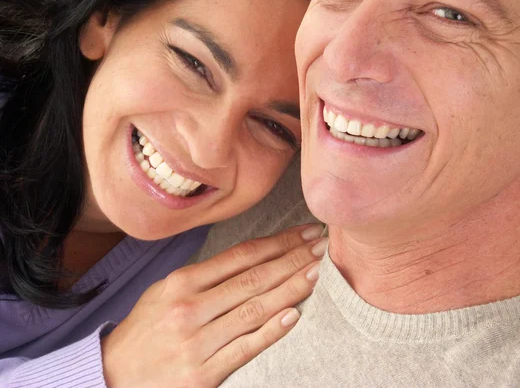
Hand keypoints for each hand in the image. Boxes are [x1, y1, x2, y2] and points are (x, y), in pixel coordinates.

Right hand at [101, 224, 325, 387]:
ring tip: (317, 273)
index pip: (241, 255)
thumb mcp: (166, 291)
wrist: (113, 376)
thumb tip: (253, 258)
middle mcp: (190, 308)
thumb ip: (206, 276)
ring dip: (291, 289)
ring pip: (254, 310)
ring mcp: (197, 342)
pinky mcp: (202, 375)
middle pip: (253, 278)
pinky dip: (271, 331)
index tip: (304, 232)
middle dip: (293, 259)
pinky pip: (245, 349)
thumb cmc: (146, 329)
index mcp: (183, 282)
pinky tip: (294, 315)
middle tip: (321, 246)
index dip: (278, 242)